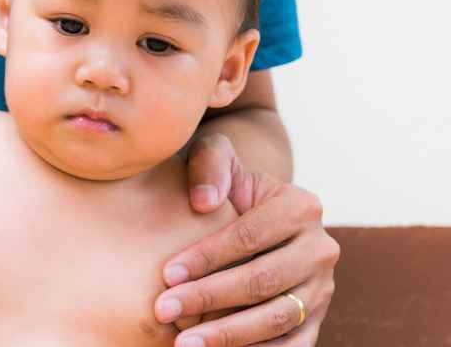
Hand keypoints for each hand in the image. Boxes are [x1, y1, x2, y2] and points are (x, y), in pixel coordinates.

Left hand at [155, 133, 339, 345]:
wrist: (249, 211)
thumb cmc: (224, 184)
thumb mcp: (216, 157)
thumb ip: (210, 164)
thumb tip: (204, 202)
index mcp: (301, 206)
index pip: (249, 237)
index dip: (207, 257)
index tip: (167, 274)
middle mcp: (320, 249)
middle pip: (262, 281)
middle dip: (209, 298)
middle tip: (163, 310)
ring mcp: (322, 288)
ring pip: (276, 319)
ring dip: (228, 336)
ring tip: (183, 343)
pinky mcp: (316, 319)